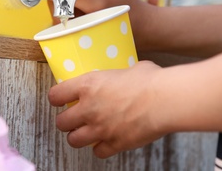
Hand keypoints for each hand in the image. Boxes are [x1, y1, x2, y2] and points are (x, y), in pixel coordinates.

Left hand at [48, 61, 167, 157]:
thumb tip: (124, 75)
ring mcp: (100, 129)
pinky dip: (101, 147)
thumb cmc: (149, 80)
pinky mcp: (115, 143)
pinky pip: (98, 152)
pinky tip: (107, 140)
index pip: (56, 95)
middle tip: (73, 118)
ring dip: (78, 136)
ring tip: (85, 132)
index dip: (55, 98)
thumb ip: (117, 76)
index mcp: (88, 86)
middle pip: (61, 122)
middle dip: (65, 121)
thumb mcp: (128, 69)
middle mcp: (89, 109)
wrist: (165, 100)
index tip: (59, 99)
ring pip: (74, 140)